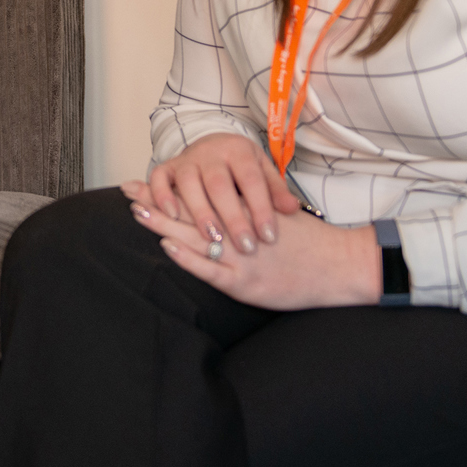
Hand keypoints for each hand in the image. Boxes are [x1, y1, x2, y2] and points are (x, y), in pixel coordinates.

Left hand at [120, 180, 381, 309]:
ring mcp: (239, 258)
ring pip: (194, 238)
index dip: (169, 192)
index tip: (142, 183)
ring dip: (165, 224)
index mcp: (244, 213)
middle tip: (129, 192)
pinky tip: (169, 246)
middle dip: (158, 204)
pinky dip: (188, 257)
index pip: (199, 198)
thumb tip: (225, 201)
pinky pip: (210, 269)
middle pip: (190, 214)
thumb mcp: (277, 215)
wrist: (337, 266)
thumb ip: (251, 207)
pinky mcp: (244, 283)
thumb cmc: (309, 242)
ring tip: (138, 211)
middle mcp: (238, 232)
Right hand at [142, 133, 300, 257]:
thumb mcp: (262, 171)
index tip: (269, 236)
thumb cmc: (241, 167)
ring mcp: (187, 159)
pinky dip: (162, 196)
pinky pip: (159, 177)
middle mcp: (211, 152)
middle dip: (232, 217)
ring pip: (189, 183)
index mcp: (239, 151)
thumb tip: (292, 209)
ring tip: (213, 240)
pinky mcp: (168, 166)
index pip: (251, 179)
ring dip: (199, 212)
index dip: (260, 208)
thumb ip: (276, 191)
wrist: (213, 144)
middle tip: (245, 246)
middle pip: (219, 184)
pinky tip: (172, 217)